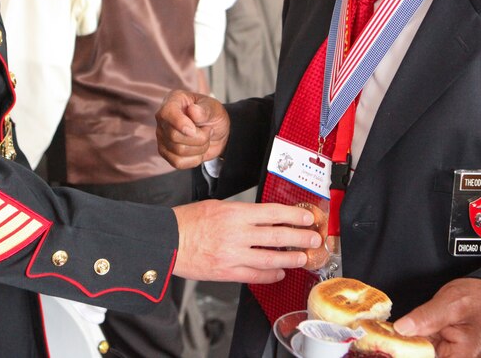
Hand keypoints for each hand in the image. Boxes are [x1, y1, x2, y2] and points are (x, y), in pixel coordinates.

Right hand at [156, 90, 229, 168]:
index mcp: (174, 100)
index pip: (167, 112)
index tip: (194, 129)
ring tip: (204, 138)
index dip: (180, 123)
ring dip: (199, 148)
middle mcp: (163, 118)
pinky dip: (194, 159)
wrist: (216, 132)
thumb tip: (192, 111)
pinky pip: (177, 162)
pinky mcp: (165, 152)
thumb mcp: (214, 109)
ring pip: (178, 150)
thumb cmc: (212, 116)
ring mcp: (162, 136)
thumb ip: (205, 110)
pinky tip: (198, 150)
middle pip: (174, 136)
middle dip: (199, 138)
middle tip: (208, 130)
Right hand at [171, 200, 317, 282]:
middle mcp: (236, 234)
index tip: (307, 218)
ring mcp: (233, 255)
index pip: (273, 213)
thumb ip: (240, 213)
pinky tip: (279, 273)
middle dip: (300, 238)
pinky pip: (255, 275)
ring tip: (303, 259)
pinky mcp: (227, 272)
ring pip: (270, 259)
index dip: (294, 216)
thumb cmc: (187, 221)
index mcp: (234, 213)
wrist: (167, 240)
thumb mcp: (216, 206)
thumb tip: (263, 218)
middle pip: (277, 236)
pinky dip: (270, 276)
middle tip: (314, 239)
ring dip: (290, 259)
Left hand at [394, 278, 480, 357]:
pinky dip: (411, 341)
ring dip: (406, 346)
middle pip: (423, 357)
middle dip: (406, 349)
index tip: (391, 347)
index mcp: (461, 356)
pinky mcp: (440, 350)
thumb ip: (426, 317)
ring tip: (392, 336)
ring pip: (419, 353)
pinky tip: (402, 335)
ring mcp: (448, 356)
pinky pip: (422, 349)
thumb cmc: (477, 299)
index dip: (408, 354)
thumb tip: (402, 328)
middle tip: (389, 338)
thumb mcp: (450, 303)